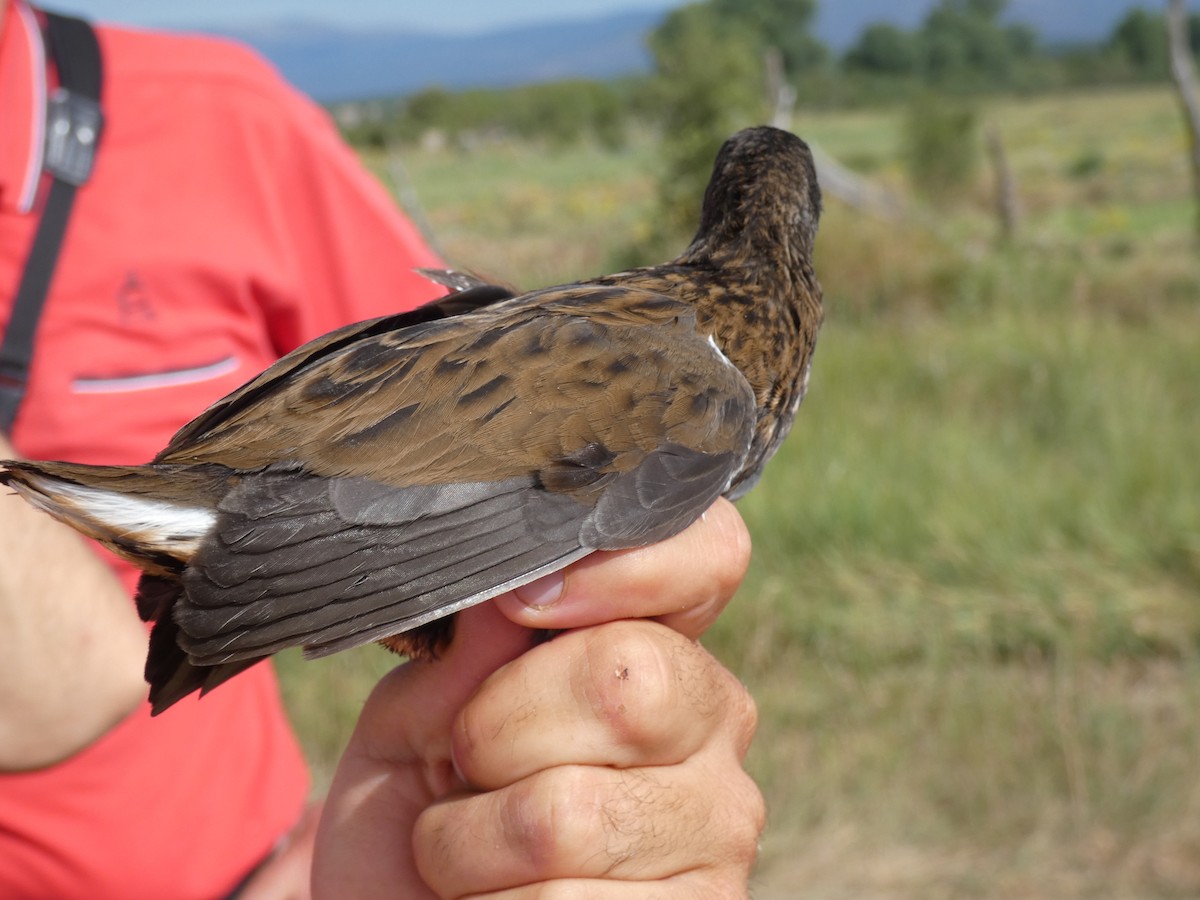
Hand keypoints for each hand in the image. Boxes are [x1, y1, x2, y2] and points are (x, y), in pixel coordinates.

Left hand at [312, 498, 761, 897]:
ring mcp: (720, 827)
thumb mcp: (412, 722)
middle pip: (626, 679)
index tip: (521, 604)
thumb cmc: (422, 817)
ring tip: (470, 855)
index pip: (708, 554)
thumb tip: (515, 581)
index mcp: (657, 645)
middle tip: (467, 766)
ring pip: (568, 815)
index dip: (623, 565)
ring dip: (469, 846)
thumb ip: (464, 655)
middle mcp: (713, 725)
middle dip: (498, 729)